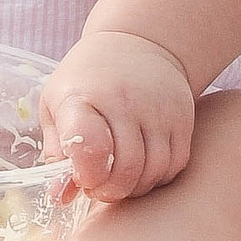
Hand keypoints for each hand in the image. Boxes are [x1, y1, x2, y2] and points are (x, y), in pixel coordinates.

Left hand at [42, 32, 195, 203]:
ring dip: (134, 187)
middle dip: (109, 191)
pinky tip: (142, 167)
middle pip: (125, 168)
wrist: (137, 42)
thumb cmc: (87, 81)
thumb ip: (57, 153)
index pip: (89, 146)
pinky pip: (175, 164)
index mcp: (83, 96)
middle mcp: (125, 99)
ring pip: (153, 171)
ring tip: (119, 176)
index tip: (82, 178)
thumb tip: (61, 197)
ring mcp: (158, 107)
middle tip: (99, 185)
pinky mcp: (183, 116)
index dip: (86, 175)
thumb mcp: (57, 105)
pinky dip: (158, 177)